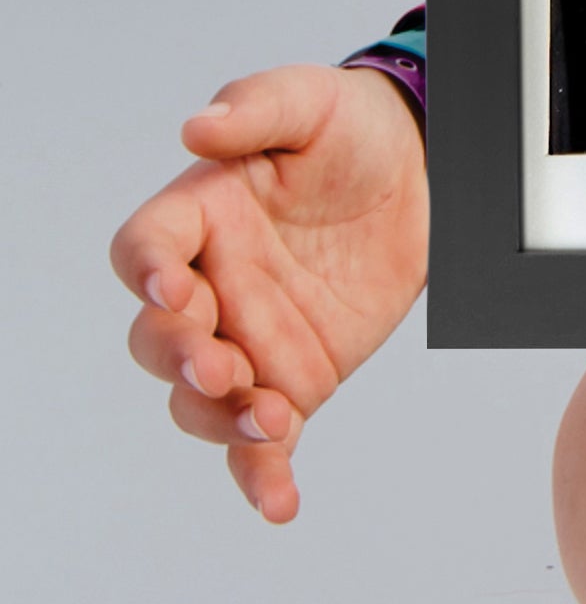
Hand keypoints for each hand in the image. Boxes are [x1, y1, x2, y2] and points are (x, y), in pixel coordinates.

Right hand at [109, 66, 430, 523]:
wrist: (423, 168)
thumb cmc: (350, 128)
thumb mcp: (309, 101)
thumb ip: (255, 107)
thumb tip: (198, 127)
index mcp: (199, 215)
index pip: (144, 250)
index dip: (148, 274)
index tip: (176, 288)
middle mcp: (211, 285)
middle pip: (158, 339)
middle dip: (178, 359)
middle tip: (219, 365)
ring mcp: (248, 337)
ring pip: (201, 400)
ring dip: (219, 420)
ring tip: (267, 421)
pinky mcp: (296, 376)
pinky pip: (266, 437)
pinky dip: (263, 474)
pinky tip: (278, 502)